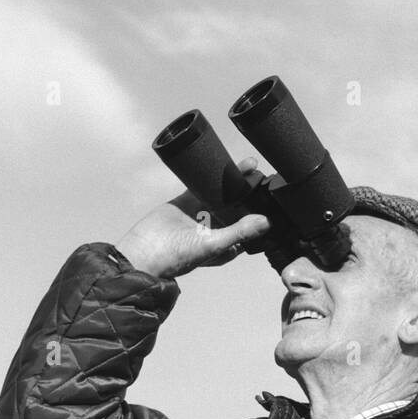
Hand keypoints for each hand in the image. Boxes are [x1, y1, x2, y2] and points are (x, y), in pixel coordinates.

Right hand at [115, 158, 271, 279]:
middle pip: (238, 207)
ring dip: (234, 181)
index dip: (262, 213)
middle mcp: (217, 229)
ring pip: (223, 194)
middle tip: (264, 175)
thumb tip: (266, 222)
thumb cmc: (177, 257)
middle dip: (250, 192)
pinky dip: (212, 175)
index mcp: (228, 245)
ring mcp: (202, 214)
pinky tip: (223, 162)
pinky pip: (203, 185)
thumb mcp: (212, 244)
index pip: (250, 227)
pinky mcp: (187, 201)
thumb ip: (239, 232)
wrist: (143, 251)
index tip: (274, 197)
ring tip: (249, 164)